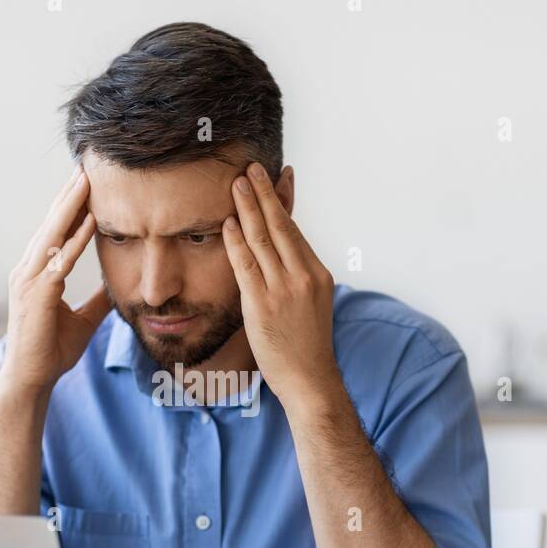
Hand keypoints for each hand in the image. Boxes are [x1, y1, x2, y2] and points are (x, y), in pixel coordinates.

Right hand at [0, 166, 109, 392]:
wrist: (31, 381)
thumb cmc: (51, 352)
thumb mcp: (82, 321)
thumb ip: (96, 300)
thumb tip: (115, 287)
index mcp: (36, 274)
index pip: (55, 233)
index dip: (71, 208)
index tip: (87, 184)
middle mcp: (27, 271)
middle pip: (51, 225)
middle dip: (69, 196)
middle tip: (86, 166)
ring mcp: (28, 281)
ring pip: (52, 235)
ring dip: (71, 206)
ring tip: (86, 180)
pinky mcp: (36, 294)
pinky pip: (59, 260)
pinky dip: (75, 240)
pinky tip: (91, 221)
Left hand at [222, 162, 339, 408]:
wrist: (310, 379)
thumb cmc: (306, 347)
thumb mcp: (311, 305)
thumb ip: (297, 279)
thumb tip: (285, 258)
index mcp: (318, 274)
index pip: (295, 230)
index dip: (282, 202)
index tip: (275, 178)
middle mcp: (304, 276)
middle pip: (281, 225)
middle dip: (264, 193)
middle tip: (251, 168)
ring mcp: (284, 289)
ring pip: (263, 239)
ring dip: (248, 208)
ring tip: (236, 183)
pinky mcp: (263, 304)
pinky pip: (246, 265)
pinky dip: (236, 241)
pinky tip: (228, 223)